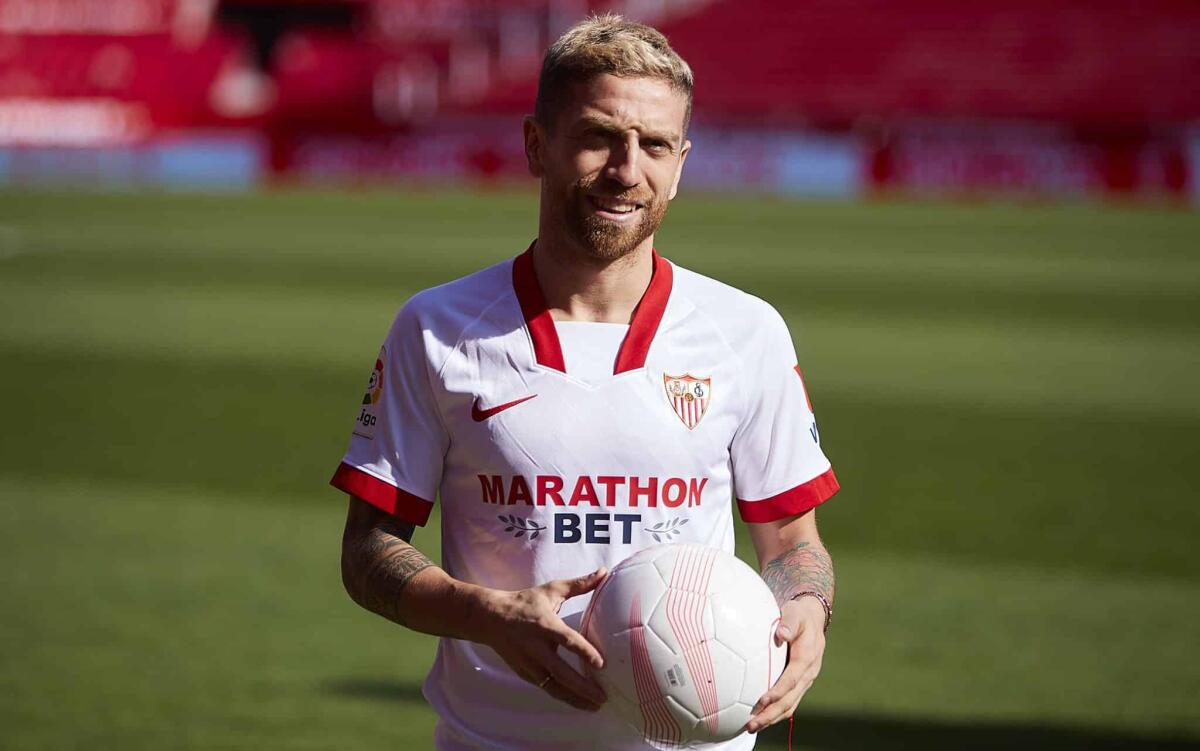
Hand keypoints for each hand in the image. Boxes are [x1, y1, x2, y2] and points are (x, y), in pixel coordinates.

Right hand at [479, 568, 609, 710]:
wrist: (491, 618)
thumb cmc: (525, 603)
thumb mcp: (551, 590)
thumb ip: (580, 585)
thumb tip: (604, 572)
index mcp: (545, 625)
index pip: (567, 640)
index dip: (583, 652)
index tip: (600, 664)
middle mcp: (536, 648)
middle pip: (561, 672)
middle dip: (583, 688)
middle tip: (603, 697)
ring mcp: (529, 664)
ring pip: (554, 687)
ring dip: (575, 699)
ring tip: (595, 706)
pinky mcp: (525, 673)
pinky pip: (547, 688)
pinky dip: (564, 697)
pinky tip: (579, 702)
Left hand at [744, 596, 825, 732]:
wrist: (812, 618)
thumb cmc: (799, 614)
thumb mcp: (795, 612)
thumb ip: (789, 623)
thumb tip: (782, 634)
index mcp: (807, 657)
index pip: (792, 678)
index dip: (778, 691)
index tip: (762, 700)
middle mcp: (808, 673)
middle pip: (790, 700)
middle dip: (771, 713)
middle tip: (751, 724)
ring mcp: (805, 681)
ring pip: (790, 706)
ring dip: (771, 718)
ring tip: (751, 727)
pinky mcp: (799, 684)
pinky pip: (789, 703)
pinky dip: (775, 713)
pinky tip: (760, 718)